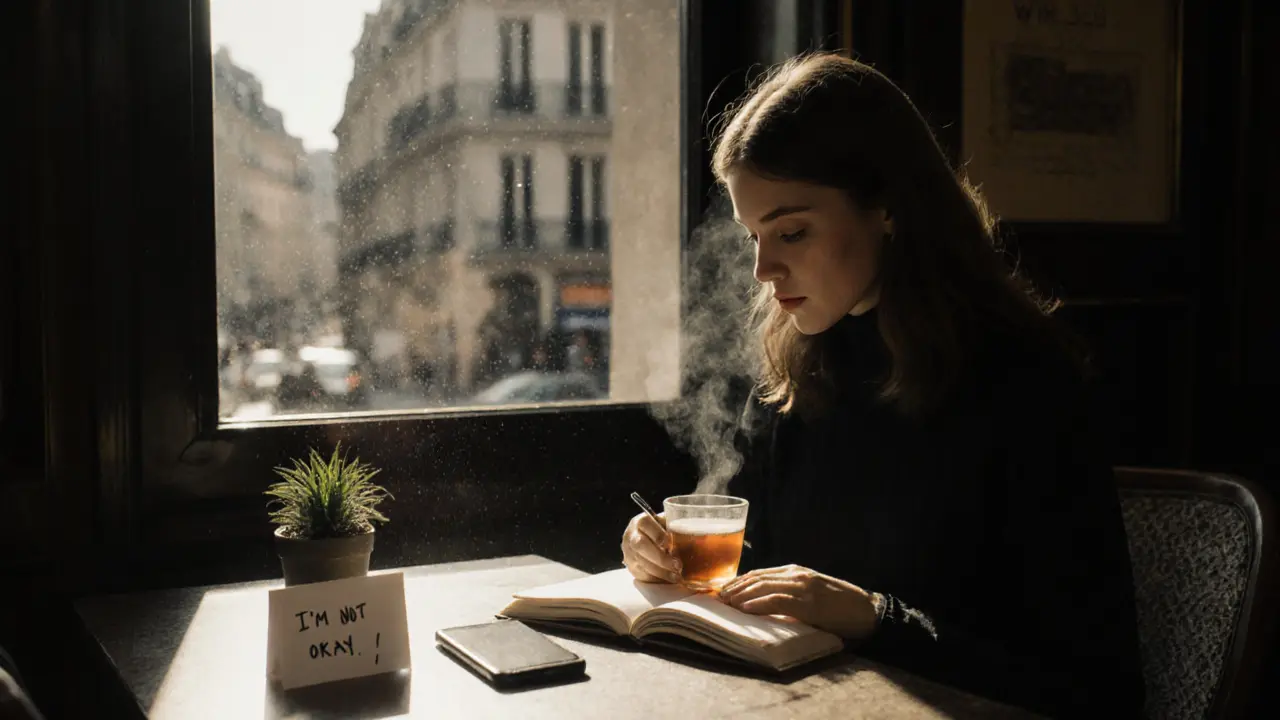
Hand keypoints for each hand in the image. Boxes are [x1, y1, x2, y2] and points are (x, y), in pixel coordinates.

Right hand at [620, 511, 681, 582]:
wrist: (648, 541)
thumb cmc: (663, 531)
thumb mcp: (668, 524)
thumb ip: (676, 526)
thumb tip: (695, 532)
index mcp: (640, 521)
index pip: (645, 523)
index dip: (657, 534)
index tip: (670, 543)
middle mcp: (631, 536)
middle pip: (641, 545)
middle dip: (660, 557)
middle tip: (678, 565)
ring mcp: (629, 553)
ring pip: (642, 562)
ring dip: (662, 571)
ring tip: (677, 575)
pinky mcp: (632, 568)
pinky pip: (643, 574)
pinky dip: (658, 577)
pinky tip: (670, 578)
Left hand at [718, 565, 878, 639]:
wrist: (868, 611)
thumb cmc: (841, 604)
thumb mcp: (813, 591)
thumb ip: (792, 591)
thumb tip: (765, 600)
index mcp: (797, 571)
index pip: (761, 573)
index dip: (740, 581)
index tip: (724, 589)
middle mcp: (797, 575)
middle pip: (757, 578)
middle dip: (736, 587)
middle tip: (719, 597)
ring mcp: (803, 588)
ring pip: (763, 587)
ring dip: (741, 595)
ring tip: (727, 603)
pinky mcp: (808, 604)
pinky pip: (776, 601)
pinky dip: (757, 604)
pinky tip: (745, 609)